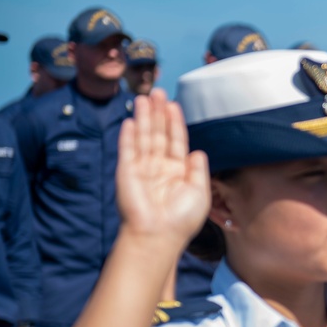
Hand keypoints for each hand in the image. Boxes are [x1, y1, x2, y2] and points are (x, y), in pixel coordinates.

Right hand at [116, 90, 210, 245]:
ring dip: (143, 117)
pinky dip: (129, 135)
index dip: (175, 123)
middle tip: (158, 91)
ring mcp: (142, 169)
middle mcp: (159, 168)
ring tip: (145, 97)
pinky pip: (128, 149)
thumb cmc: (181, 219)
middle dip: (158, 113)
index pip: (176, 141)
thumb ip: (198, 170)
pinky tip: (130, 120)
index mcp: (177, 172)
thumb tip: (197, 151)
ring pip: (143, 137)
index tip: (174, 105)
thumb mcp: (200, 192)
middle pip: (158, 134)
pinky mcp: (127, 172)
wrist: (158, 235)